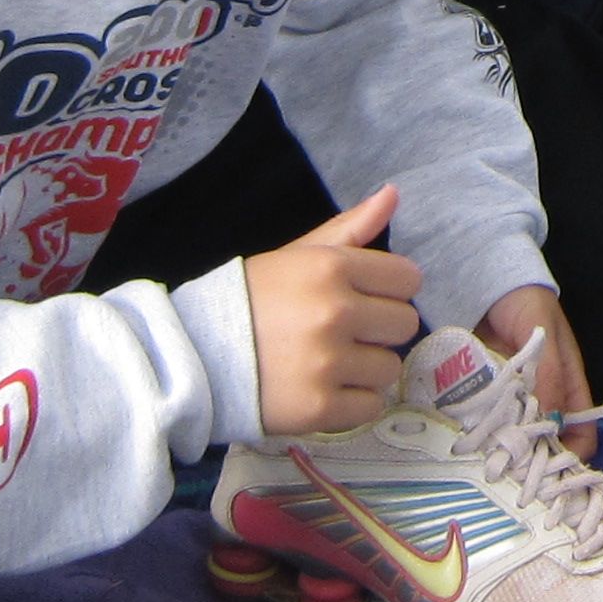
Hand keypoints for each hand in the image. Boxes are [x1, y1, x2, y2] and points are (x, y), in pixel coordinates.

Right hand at [244, 180, 421, 438]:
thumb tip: (393, 194)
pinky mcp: (320, 407)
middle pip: (405, 324)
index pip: (407, 279)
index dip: (390, 290)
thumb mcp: (296, 255)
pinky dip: (354, 403)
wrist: (194, 356)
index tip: (365, 299)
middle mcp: (335, 312)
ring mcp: (328, 362)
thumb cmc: (251, 300)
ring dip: (366, 369)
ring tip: (329, 364)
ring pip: (390, 368)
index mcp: (331, 267)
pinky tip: (324, 390)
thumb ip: (349, 228)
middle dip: (380, 329)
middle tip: (344, 334)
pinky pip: (373, 406)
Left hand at [477, 282, 596, 458]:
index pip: (581, 432)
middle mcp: (541, 401)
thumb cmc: (527, 306)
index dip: (572, 455)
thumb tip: (551, 424)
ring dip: (501, 448)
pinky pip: (481, 421)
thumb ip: (549, 375)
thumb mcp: (544, 337)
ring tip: (486, 458)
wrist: (488, 286)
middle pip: (543, 443)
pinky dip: (475, 431)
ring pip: (510, 437)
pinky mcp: (482, 397)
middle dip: (530, 459)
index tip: (553, 472)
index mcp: (567, 388)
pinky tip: (465, 439)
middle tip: (512, 469)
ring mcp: (510, 402)